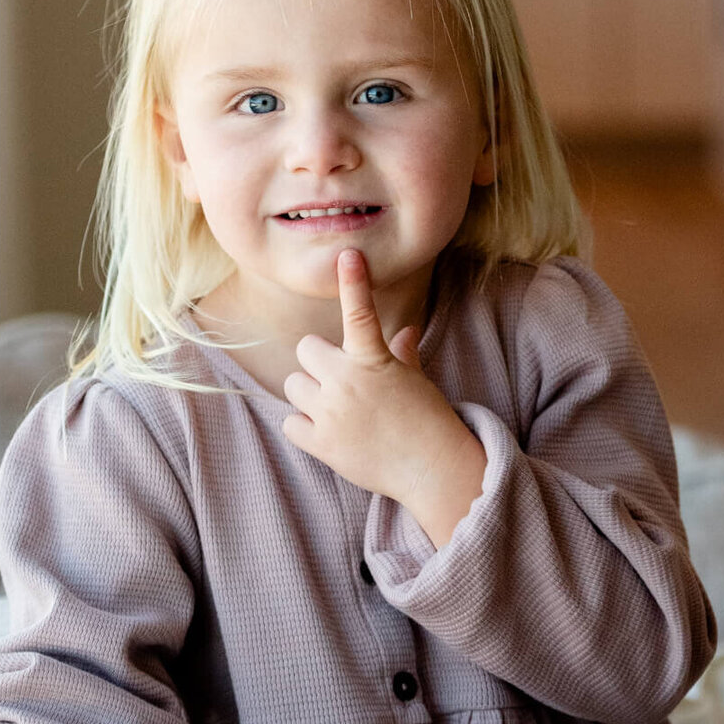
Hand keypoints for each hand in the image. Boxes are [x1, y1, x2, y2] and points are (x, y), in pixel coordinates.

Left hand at [281, 249, 471, 507]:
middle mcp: (348, 381)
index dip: (354, 281)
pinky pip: (290, 422)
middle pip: (306, 350)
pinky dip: (304, 427)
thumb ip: (401, 353)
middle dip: (319, 364)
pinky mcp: (320, 442)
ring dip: (310, 394)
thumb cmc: (427, 420)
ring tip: (336, 411)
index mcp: (375, 360)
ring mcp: (331, 412)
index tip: (348, 255)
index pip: (360, 312)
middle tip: (341, 382)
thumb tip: (406, 331)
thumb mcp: (414, 380)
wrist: (433, 469)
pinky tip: (328, 434)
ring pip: (294, 385)